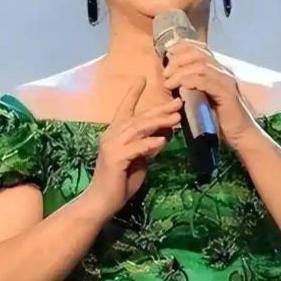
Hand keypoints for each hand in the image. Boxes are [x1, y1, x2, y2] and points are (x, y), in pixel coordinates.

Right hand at [87, 76, 182, 218]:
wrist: (102, 202)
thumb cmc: (120, 181)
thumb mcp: (139, 160)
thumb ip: (148, 146)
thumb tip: (164, 134)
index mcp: (115, 133)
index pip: (125, 109)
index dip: (133, 93)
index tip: (142, 78)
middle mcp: (111, 135)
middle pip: (138, 118)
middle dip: (159, 110)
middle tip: (178, 102)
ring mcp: (111, 146)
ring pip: (138, 129)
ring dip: (158, 123)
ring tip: (177, 119)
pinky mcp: (115, 159)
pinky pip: (135, 148)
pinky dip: (149, 143)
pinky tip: (162, 141)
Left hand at [162, 39, 258, 149]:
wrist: (240, 135)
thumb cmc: (219, 119)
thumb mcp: (201, 98)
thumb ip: (190, 86)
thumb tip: (169, 78)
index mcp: (218, 70)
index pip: (200, 48)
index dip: (182, 47)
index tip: (167, 55)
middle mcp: (224, 71)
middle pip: (198, 54)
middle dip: (178, 60)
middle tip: (165, 73)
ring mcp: (226, 81)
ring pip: (201, 66)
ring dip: (180, 72)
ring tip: (168, 82)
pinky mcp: (226, 94)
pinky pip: (206, 81)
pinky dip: (190, 81)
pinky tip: (180, 87)